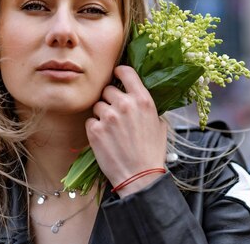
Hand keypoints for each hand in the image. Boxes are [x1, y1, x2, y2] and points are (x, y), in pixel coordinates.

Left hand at [86, 65, 167, 196]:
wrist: (140, 177)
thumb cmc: (152, 152)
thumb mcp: (159, 124)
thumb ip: (147, 107)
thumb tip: (138, 99)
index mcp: (143, 100)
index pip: (126, 72)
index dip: (119, 72)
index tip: (116, 75)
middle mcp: (125, 104)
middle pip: (108, 89)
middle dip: (110, 99)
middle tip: (115, 114)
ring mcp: (108, 117)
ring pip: (97, 106)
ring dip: (101, 115)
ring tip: (111, 130)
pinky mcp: (95, 130)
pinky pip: (90, 121)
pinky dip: (95, 129)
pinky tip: (105, 139)